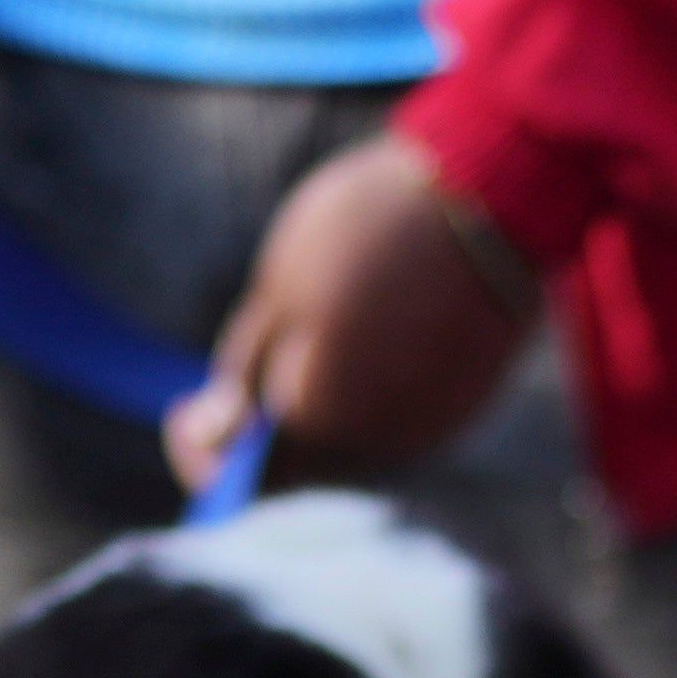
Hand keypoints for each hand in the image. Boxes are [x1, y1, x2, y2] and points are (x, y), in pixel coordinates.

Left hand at [170, 130, 537, 495]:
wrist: (493, 193)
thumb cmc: (369, 230)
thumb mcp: (280, 290)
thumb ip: (242, 374)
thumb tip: (216, 434)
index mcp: (322, 426)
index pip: (244, 484)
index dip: (203, 454)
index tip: (183, 411)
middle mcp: (381, 447)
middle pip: (302, 468)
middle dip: (261, 429)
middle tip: (237, 375)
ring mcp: (431, 428)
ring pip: (350, 445)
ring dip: (314, 412)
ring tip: (301, 345)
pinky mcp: (465, 403)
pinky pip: (395, 421)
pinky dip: (361, 398)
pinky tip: (358, 341)